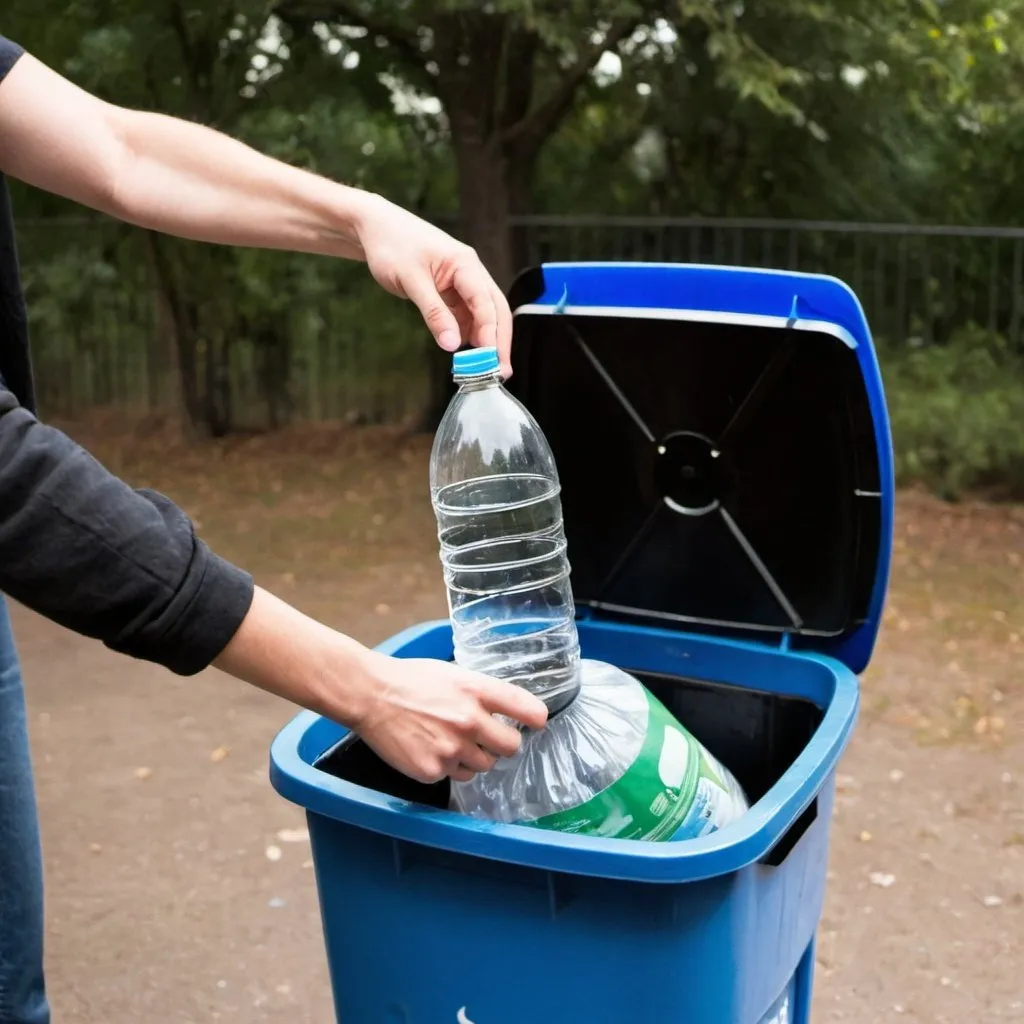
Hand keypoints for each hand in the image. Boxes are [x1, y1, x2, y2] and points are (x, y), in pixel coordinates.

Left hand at [352, 194, 513, 377]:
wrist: (375, 227)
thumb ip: (434, 313)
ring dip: (485, 340)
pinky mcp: (451, 291)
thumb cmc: (391, 245)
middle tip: (500, 372)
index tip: (490, 359)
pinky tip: (464, 351)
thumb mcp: (411, 281)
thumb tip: (452, 345)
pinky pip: (466, 315)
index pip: (486, 303)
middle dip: (499, 341)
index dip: (490, 333)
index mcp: (465, 264)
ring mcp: (462, 282)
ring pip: (482, 315)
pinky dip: (467, 334)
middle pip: (495, 310)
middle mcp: (470, 272)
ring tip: (483, 369)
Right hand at [353, 651, 547, 783]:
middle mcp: (469, 721)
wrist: (371, 695)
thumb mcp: (454, 674)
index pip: (528, 710)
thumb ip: (481, 693)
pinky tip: (430, 748)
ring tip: (449, 739)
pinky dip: (447, 766)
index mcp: (477, 691)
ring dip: (473, 757)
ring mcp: (451, 749)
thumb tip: (505, 711)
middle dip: (502, 743)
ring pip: (483, 766)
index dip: (536, 718)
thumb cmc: (412, 680)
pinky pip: (455, 776)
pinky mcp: (433, 771)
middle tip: (486, 737)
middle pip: (511, 747)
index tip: (536, 722)